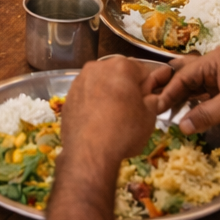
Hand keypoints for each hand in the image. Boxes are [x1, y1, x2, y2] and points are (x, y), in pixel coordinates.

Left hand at [47, 58, 159, 219]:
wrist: (89, 153)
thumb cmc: (124, 131)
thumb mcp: (149, 116)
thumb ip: (152, 100)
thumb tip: (149, 97)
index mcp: (121, 66)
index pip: (142, 71)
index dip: (147, 88)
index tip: (147, 102)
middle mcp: (97, 68)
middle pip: (118, 75)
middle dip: (126, 89)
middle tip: (131, 111)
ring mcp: (79, 82)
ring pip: (100, 84)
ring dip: (108, 95)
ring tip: (113, 119)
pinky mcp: (68, 97)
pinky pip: (86, 97)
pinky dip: (93, 105)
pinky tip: (98, 123)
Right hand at [144, 47, 219, 134]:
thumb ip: (206, 114)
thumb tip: (182, 126)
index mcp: (217, 60)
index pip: (184, 74)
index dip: (169, 91)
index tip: (157, 107)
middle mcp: (217, 68)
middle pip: (186, 79)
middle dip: (172, 92)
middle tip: (154, 108)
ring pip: (195, 91)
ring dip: (182, 102)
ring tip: (165, 115)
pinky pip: (205, 102)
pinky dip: (195, 110)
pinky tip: (185, 119)